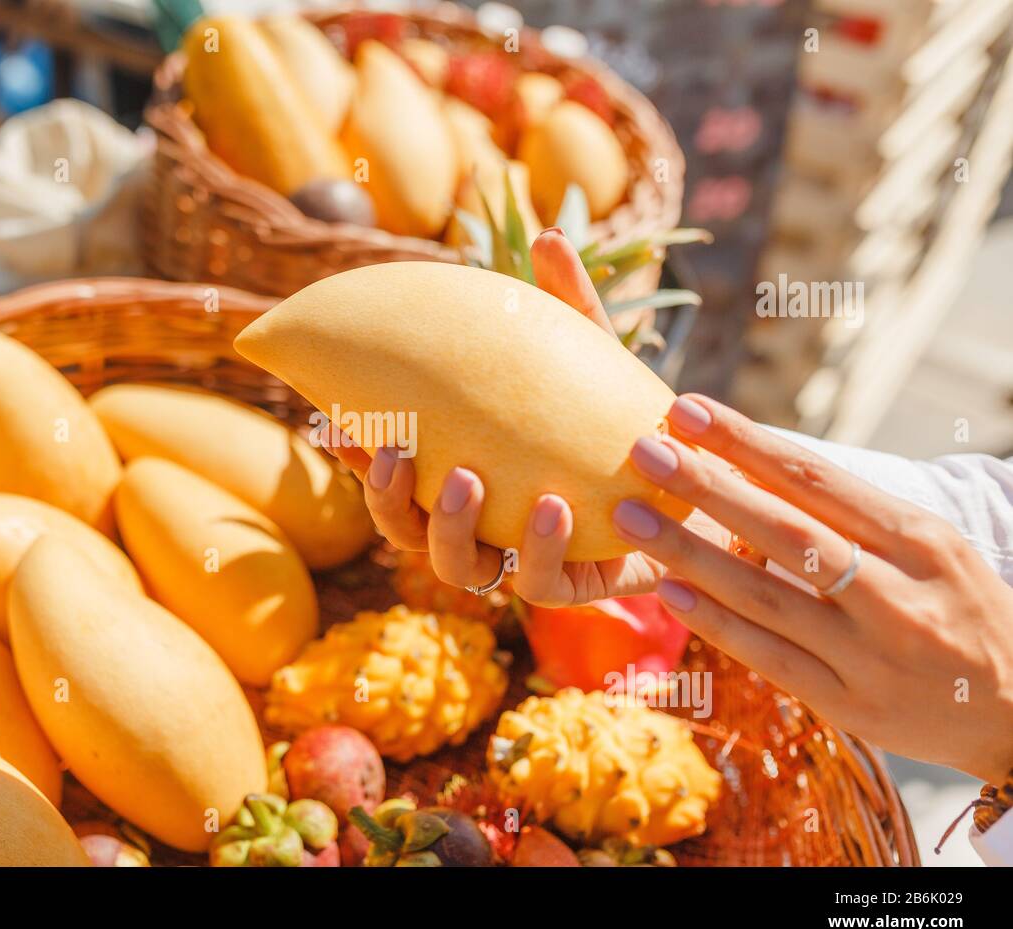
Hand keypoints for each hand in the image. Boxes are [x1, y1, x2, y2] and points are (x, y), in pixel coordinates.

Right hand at [324, 227, 728, 604]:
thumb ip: (568, 308)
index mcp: (467, 476)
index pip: (396, 478)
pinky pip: (539, 586)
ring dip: (449, 527)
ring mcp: (522, 561)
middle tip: (393, 450)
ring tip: (467, 478)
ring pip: (459, 568)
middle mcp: (483, 526)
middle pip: (406, 531)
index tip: (337, 425)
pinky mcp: (573, 587)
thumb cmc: (625, 420)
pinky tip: (551, 509)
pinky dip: (539, 551)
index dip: (361, 460)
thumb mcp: (593, 359)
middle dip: (386, 497)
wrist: (697, 484)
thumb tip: (549, 235)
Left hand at [614, 393, 1012, 783]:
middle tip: (643, 451)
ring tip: (629, 516)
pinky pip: (770, 656)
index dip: (745, 442)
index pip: (817, 478)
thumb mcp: (930, 549)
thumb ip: (854, 515)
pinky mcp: (850, 704)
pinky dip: (716, 622)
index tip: (686, 409)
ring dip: (690, 553)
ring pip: (765, 594)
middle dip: (707, 487)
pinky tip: (670, 590)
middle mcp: (896, 593)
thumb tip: (757, 463)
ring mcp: (872, 654)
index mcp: (918, 540)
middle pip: (784, 530)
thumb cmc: (961, 611)